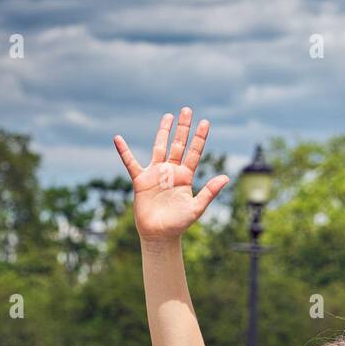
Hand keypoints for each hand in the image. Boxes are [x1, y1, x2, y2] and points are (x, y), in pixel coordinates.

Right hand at [113, 108, 229, 242]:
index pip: (194, 153)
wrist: (159, 235)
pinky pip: (130, 163)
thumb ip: (210, 192)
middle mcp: (171, 172)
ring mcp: (156, 174)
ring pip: (159, 147)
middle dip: (183, 128)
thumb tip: (226, 177)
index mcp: (185, 177)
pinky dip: (124, 152)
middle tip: (187, 110)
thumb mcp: (196, 208)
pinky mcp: (141, 181)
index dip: (199, 138)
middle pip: (178, 144)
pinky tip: (117, 139)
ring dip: (163, 132)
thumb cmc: (179, 224)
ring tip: (168, 116)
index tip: (205, 122)